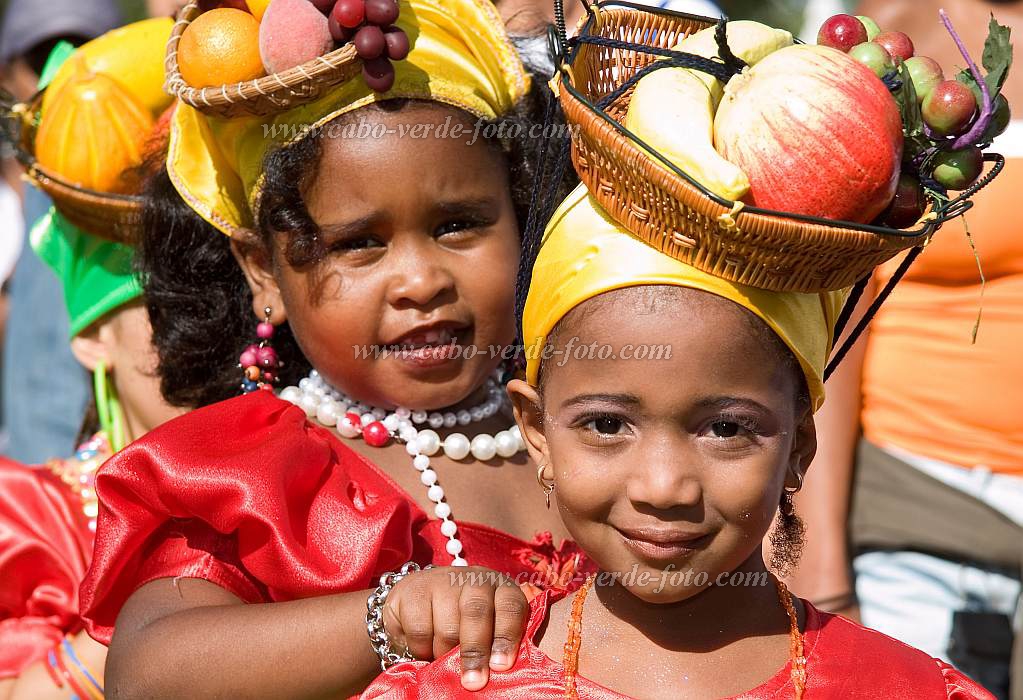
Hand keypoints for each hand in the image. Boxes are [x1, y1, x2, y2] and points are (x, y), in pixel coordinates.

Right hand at [383, 566, 527, 689]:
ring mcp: (442, 580)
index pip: (511, 606)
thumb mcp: (487, 631)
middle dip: (475, 650)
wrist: (419, 603)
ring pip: (447, 626)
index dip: (507, 635)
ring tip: (441, 657)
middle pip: (476, 612)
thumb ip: (497, 646)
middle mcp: (473, 579)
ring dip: (444, 652)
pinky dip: (421, 648)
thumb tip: (500, 671)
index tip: (501, 665)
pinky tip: (423, 647)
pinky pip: (420, 629)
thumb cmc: (462, 626)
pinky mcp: (414, 589)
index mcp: (500, 588)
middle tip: (473, 681)